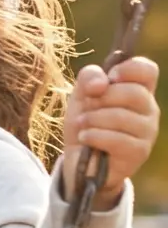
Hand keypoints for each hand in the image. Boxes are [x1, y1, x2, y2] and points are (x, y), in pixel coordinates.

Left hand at [61, 57, 159, 199]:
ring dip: (92, 119)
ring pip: (121, 116)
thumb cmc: (85, 122)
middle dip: (101, 99)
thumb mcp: (81, 95)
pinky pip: (116, 139)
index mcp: (138, 90)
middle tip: (88, 108)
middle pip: (134, 92)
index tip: (109, 78)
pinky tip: (85, 138)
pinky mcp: (139, 152)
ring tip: (83, 125)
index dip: (128, 68)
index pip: (147, 70)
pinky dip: (93, 136)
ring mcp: (148, 132)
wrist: (78, 159)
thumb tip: (101, 83)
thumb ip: (89, 77)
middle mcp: (149, 109)